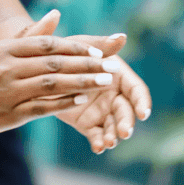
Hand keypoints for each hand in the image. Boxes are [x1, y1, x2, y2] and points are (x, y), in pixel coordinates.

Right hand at [0, 9, 116, 136]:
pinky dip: (64, 103)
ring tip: (104, 82)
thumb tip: (56, 13)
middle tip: (110, 67)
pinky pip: (43, 107)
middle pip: (54, 64)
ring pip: (53, 85)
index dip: (74, 48)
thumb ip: (29, 35)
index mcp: (4, 49)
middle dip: (86, 65)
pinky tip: (83, 99)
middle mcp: (6, 68)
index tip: (97, 52)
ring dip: (82, 83)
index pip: (46, 45)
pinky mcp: (10, 115)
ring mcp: (8, 92)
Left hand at [54, 33, 151, 153]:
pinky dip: (99, 142)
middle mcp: (113, 94)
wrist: (40, 69)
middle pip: (127, 111)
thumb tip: (122, 37)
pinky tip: (98, 147)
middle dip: (127, 123)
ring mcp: (101, 111)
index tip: (143, 114)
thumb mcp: (80, 46)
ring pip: (113, 126)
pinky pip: (96, 134)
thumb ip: (102, 45)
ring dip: (114, 135)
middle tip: (124, 133)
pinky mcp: (87, 123)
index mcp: (118, 75)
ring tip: (109, 142)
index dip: (142, 102)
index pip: (136, 90)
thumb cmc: (63, 51)